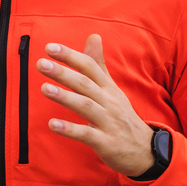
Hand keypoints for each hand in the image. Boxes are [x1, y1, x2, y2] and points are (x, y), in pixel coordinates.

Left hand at [38, 34, 156, 177]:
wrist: (145, 150)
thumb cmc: (121, 116)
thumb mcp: (112, 89)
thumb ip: (99, 64)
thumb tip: (93, 35)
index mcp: (108, 88)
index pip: (90, 66)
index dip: (70, 56)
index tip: (49, 47)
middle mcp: (109, 101)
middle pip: (85, 83)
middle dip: (63, 72)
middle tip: (41, 63)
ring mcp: (108, 122)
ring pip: (86, 106)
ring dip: (65, 97)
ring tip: (44, 88)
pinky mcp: (106, 142)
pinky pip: (86, 134)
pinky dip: (70, 129)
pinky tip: (52, 124)